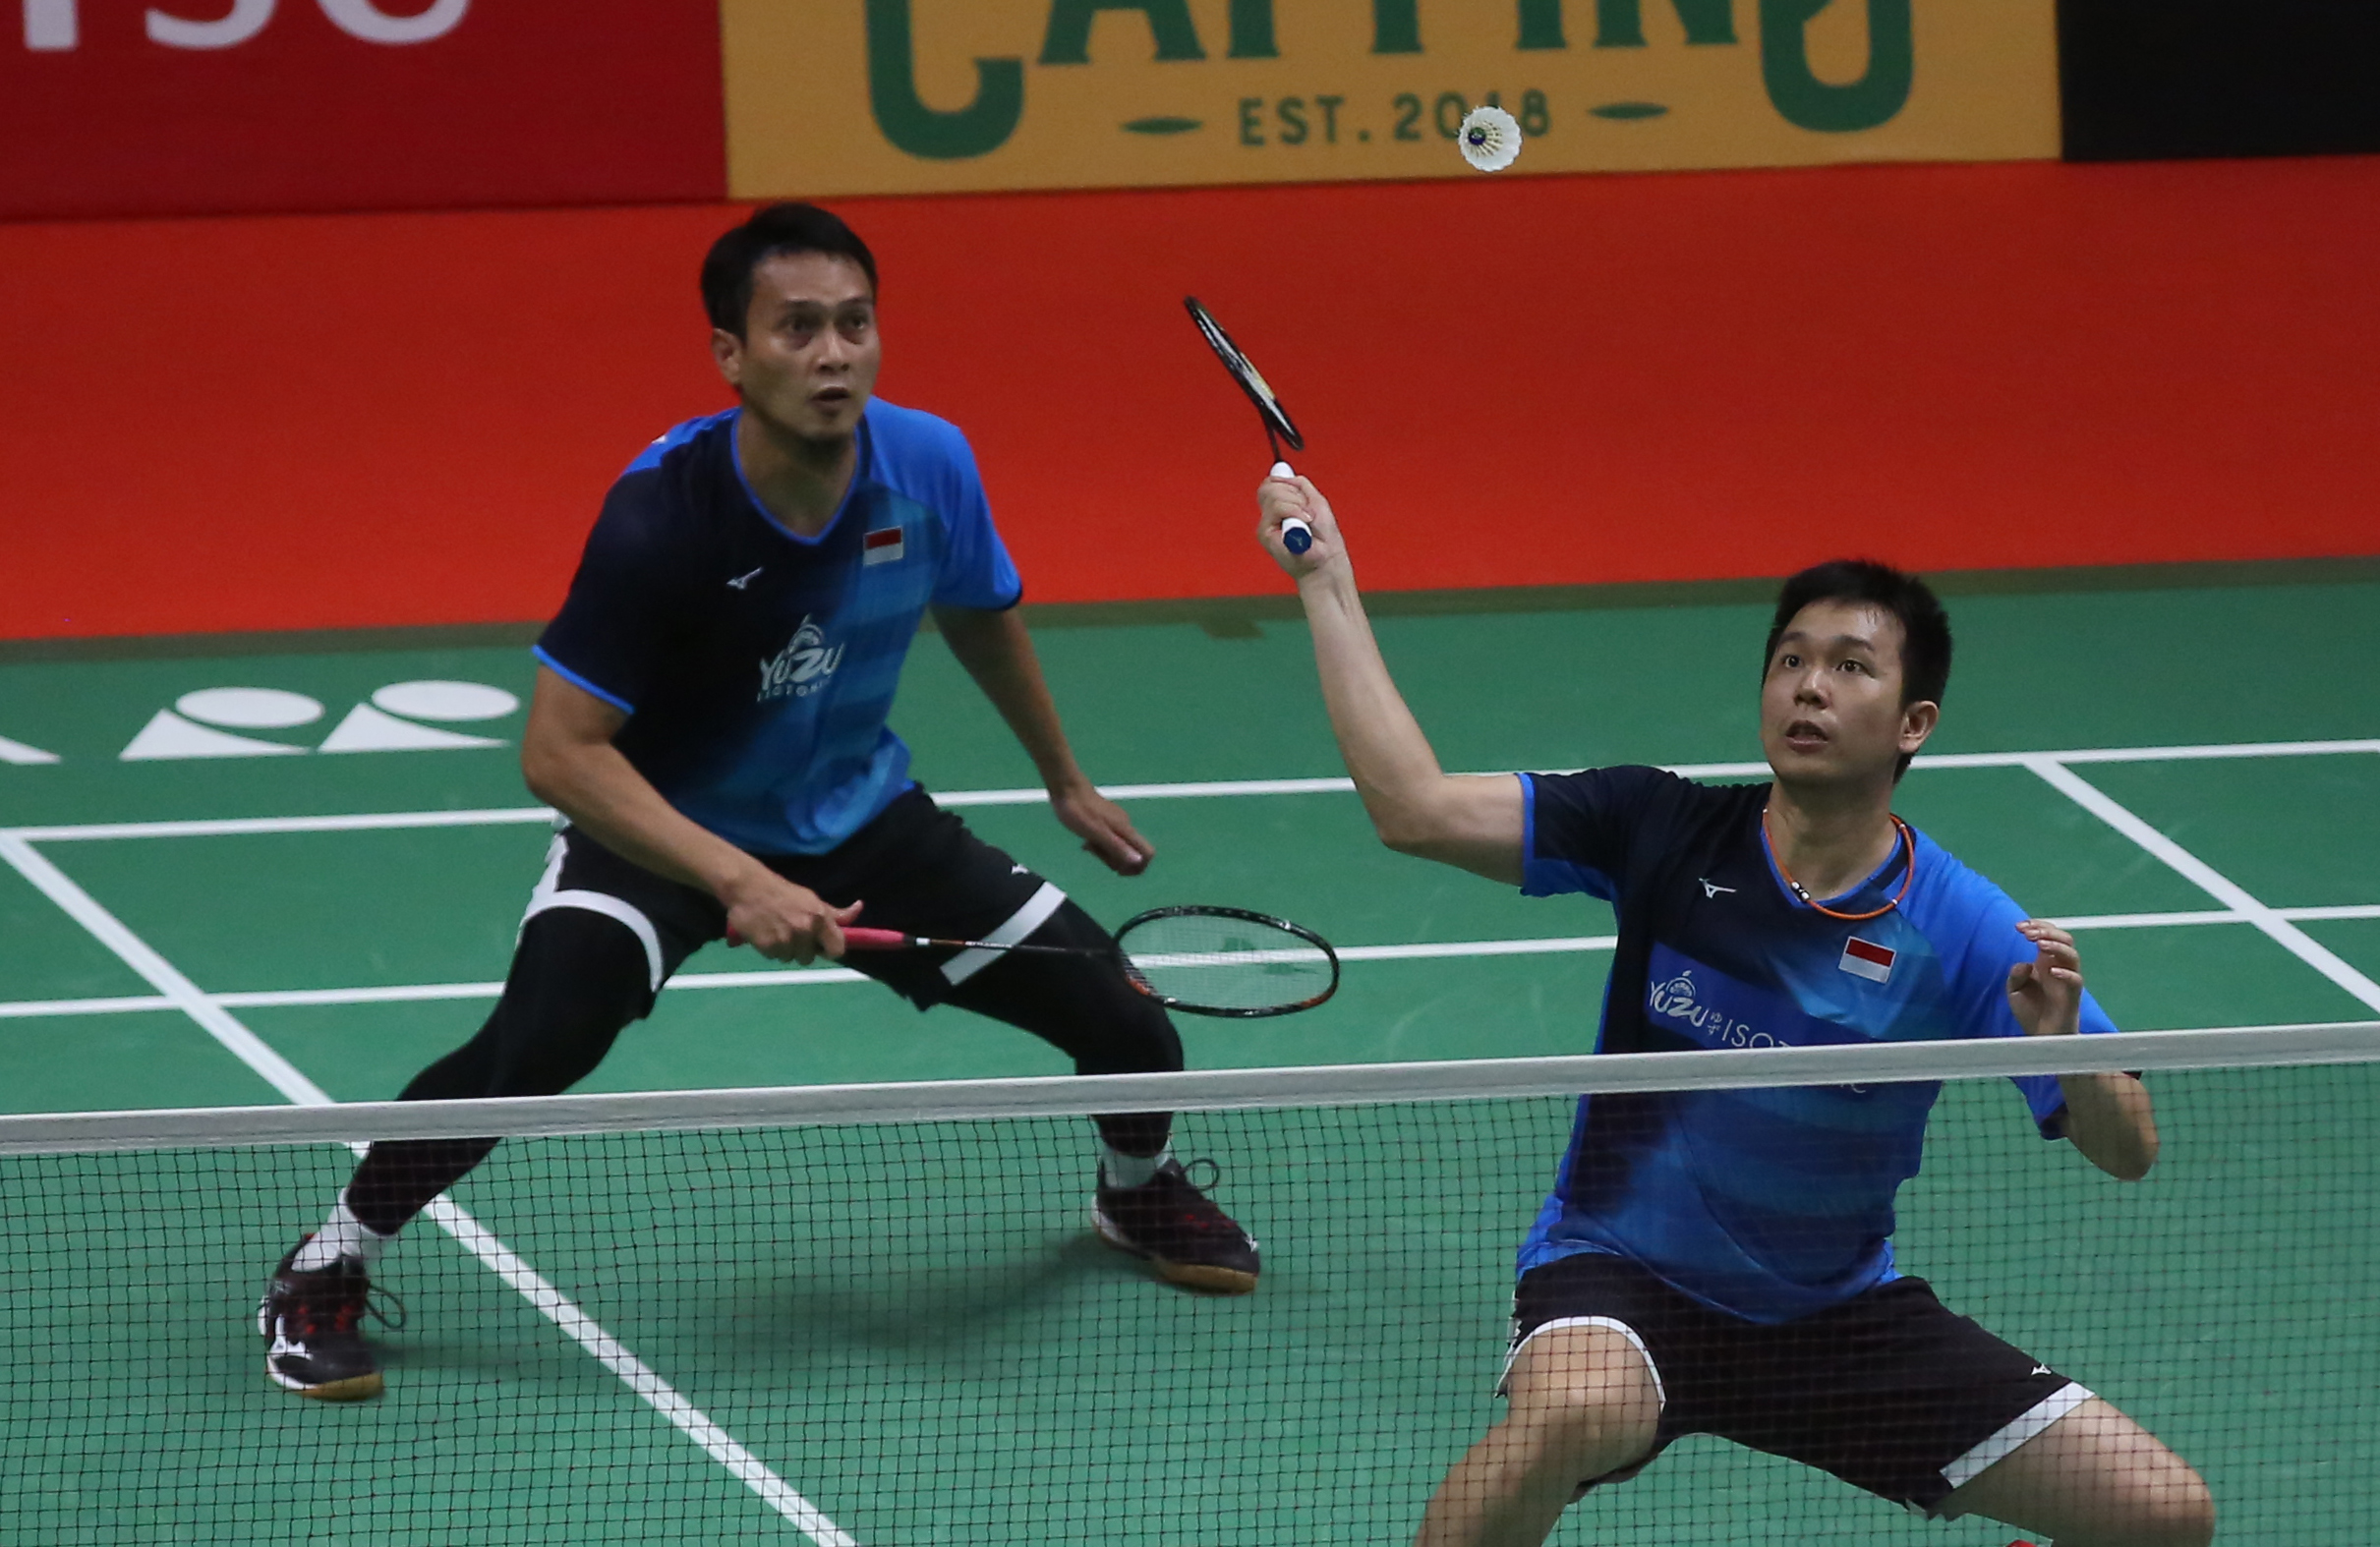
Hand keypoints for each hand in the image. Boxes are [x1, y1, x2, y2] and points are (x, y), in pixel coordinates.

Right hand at [718, 868, 862, 963]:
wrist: (748, 887)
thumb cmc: (784, 893)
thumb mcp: (813, 899)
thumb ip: (836, 913)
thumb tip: (859, 907)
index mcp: (819, 918)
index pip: (837, 949)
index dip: (829, 950)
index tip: (821, 946)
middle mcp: (804, 930)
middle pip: (809, 958)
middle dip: (802, 949)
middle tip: (791, 932)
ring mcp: (785, 939)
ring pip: (790, 958)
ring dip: (784, 949)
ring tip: (776, 930)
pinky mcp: (767, 946)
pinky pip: (773, 957)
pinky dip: (769, 949)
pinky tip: (765, 933)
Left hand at [1051, 781, 1153, 876]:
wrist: (1066, 787)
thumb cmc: (1077, 810)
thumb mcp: (1095, 832)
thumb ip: (1116, 847)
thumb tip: (1138, 861)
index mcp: (1125, 829)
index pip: (1148, 853)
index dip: (1137, 867)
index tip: (1117, 870)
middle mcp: (1125, 826)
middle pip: (1133, 853)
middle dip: (1117, 861)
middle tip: (1095, 854)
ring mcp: (1116, 822)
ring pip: (1120, 847)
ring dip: (1106, 854)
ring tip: (1088, 846)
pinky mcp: (1106, 819)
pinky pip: (1110, 839)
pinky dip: (1100, 846)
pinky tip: (1086, 842)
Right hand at [1257, 472, 1345, 578]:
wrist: (1326, 557)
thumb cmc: (1324, 537)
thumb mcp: (1316, 501)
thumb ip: (1300, 485)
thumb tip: (1285, 475)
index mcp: (1280, 506)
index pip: (1271, 483)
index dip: (1285, 482)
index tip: (1302, 496)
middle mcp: (1270, 514)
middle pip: (1269, 485)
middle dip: (1294, 494)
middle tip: (1307, 512)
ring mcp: (1266, 523)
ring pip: (1274, 494)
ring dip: (1296, 504)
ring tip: (1307, 521)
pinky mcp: (1264, 533)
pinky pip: (1277, 508)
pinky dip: (1293, 511)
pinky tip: (1301, 525)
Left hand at [2006, 920, 2083, 1036]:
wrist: (2041, 1037)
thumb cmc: (2031, 1011)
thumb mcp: (2015, 990)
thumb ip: (2016, 975)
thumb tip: (2025, 964)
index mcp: (2045, 961)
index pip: (2047, 935)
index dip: (2036, 926)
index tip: (2018, 926)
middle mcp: (2059, 966)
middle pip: (2064, 939)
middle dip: (2047, 931)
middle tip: (2027, 933)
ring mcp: (2068, 980)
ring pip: (2072, 955)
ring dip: (2056, 946)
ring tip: (2039, 943)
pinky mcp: (2072, 996)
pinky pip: (2076, 980)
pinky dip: (2065, 973)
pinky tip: (2051, 971)